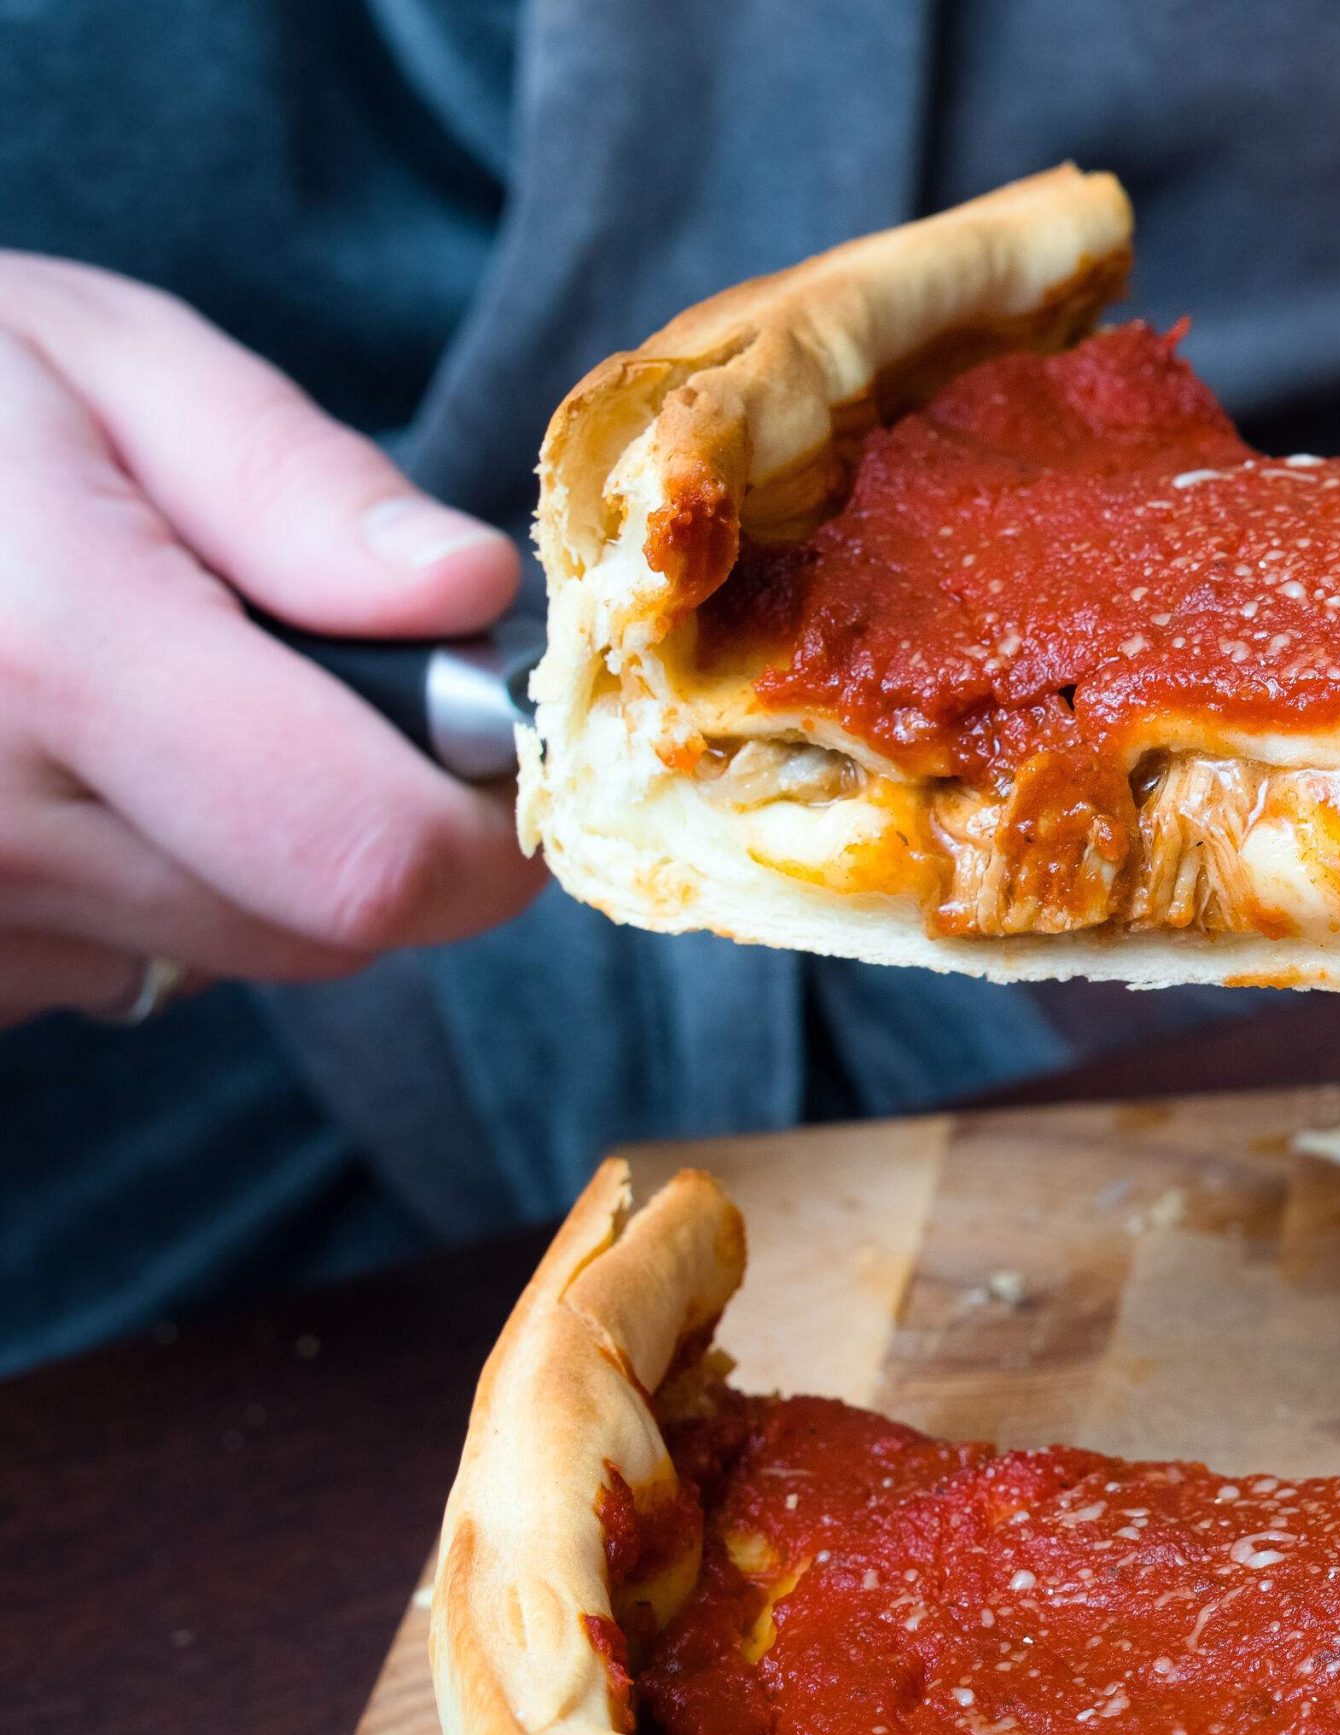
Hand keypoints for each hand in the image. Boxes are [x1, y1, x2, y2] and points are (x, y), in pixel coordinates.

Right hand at [0, 254, 546, 1027]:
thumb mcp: (96, 357)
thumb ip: (293, 484)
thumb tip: (465, 594)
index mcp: (46, 655)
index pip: (367, 856)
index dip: (480, 824)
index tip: (489, 740)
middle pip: (323, 922)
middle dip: (369, 812)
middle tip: (285, 672)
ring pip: (226, 954)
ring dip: (245, 850)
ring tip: (131, 698)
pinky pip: (107, 968)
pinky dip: (128, 884)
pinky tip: (46, 764)